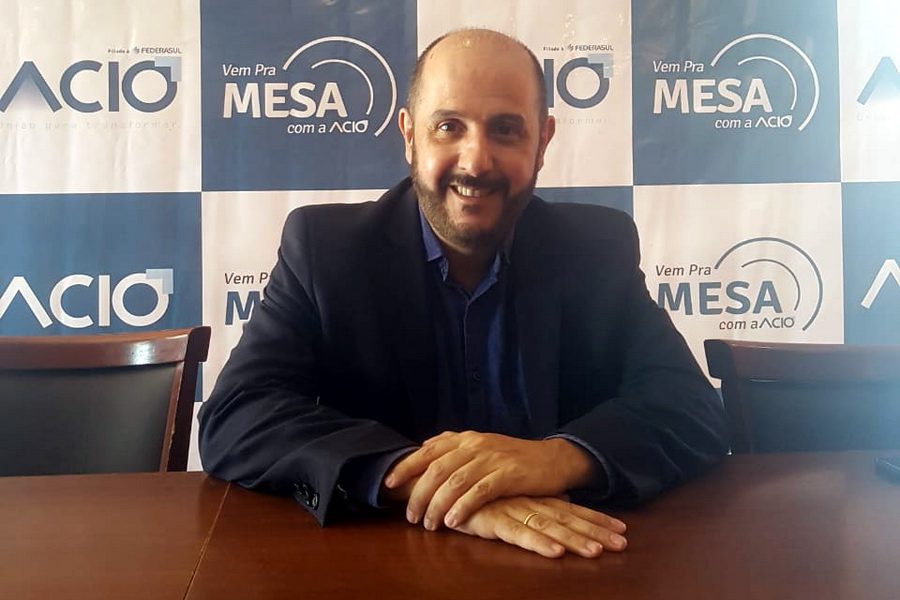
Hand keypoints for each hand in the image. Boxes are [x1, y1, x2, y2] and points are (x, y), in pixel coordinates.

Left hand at [384, 431, 596, 529]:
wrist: (553, 459)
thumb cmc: (513, 458)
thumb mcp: (481, 445)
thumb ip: (454, 446)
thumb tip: (423, 447)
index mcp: (466, 438)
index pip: (428, 451)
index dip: (406, 467)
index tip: (388, 485)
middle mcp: (475, 445)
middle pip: (437, 469)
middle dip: (419, 494)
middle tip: (410, 516)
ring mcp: (492, 459)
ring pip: (455, 482)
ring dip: (437, 505)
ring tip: (428, 524)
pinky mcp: (508, 474)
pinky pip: (479, 492)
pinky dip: (462, 507)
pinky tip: (452, 521)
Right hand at [451, 496, 626, 558]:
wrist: (438, 480)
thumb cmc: (474, 494)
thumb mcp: (509, 498)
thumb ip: (535, 501)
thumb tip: (562, 502)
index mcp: (533, 498)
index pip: (571, 509)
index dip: (596, 519)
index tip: (622, 529)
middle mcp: (527, 502)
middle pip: (567, 519)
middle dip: (595, 532)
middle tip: (621, 543)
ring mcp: (511, 510)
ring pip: (548, 527)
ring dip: (573, 539)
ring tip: (596, 552)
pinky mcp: (492, 520)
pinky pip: (518, 534)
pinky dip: (537, 543)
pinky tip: (554, 552)